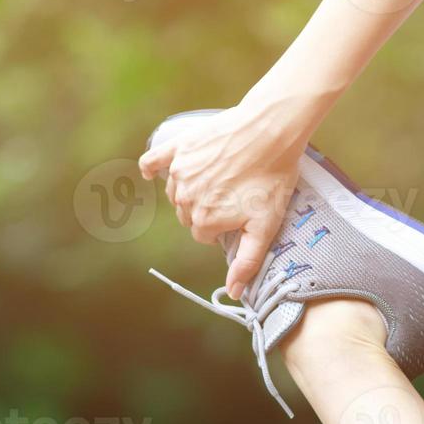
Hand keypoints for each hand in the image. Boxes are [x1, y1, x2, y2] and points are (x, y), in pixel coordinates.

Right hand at [139, 104, 303, 300]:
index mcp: (204, 221)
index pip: (203, 235)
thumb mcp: (265, 225)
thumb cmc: (272, 177)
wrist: (271, 130)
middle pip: (188, 215)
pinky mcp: (179, 148)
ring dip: (191, 190)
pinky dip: (151, 167)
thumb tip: (233, 293)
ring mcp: (179, 173)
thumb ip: (247, 261)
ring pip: (177, 192)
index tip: (238, 212)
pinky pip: (153, 160)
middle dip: (206, 209)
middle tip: (232, 194)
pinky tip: (151, 173)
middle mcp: (185, 199)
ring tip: (219, 177)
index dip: (221, 226)